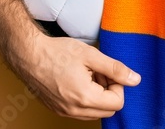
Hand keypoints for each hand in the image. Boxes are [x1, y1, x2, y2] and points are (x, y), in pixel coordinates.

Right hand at [18, 33, 140, 119]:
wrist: (29, 55)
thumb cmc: (57, 53)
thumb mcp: (91, 55)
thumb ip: (115, 68)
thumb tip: (135, 79)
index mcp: (85, 97)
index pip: (118, 102)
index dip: (119, 85)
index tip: (109, 71)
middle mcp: (75, 110)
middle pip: (108, 110)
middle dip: (109, 91)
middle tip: (99, 72)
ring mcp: (65, 112)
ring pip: (95, 112)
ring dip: (98, 96)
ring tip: (88, 74)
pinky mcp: (58, 110)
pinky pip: (81, 111)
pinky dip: (85, 99)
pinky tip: (78, 80)